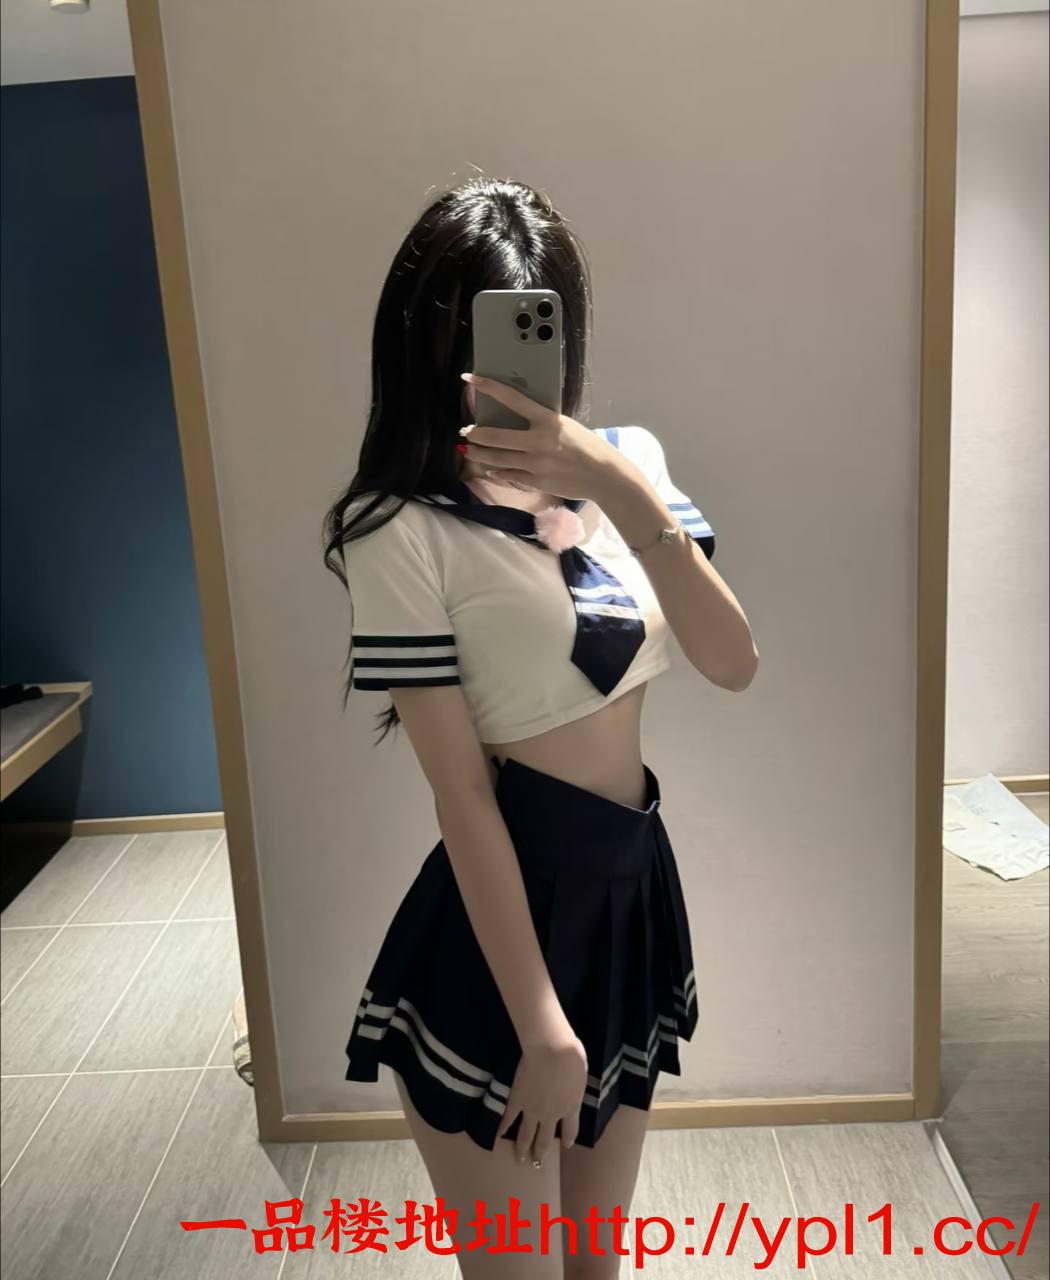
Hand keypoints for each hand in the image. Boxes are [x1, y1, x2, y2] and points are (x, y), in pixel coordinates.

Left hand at [459, 373, 626, 501]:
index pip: (512, 398)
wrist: (604, 476)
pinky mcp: (536, 481)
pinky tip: (490, 470)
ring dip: (478, 454)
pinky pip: (509, 476)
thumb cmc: (588, 447)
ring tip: (468, 450)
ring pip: (497, 458)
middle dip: (475, 433)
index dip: (488, 387)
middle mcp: (538, 442)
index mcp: (548, 421)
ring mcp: (535, 464)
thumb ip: (543, 423)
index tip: (469, 379)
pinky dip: (497, 473)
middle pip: (495, 436)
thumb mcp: (566, 426)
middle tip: (465, 431)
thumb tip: (520, 420)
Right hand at [495, 1025, 587, 1165]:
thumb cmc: (572, 1057)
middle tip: (537, 1165)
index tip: (565, 1146)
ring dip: (523, 1148)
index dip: (568, 1140)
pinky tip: (498, 1136)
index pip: (571, 1130)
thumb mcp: (581, 1075)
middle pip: (546, 1139)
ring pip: (527, 1134)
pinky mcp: (517, 1099)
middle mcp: (551, 1115)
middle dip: (541, 1152)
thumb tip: (572, 1086)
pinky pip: (509, 1116)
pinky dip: (503, 1127)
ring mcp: (532, 1109)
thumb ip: (575, 1087)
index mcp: (571, 1107)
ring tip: (520, 1159)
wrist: (552, 1050)